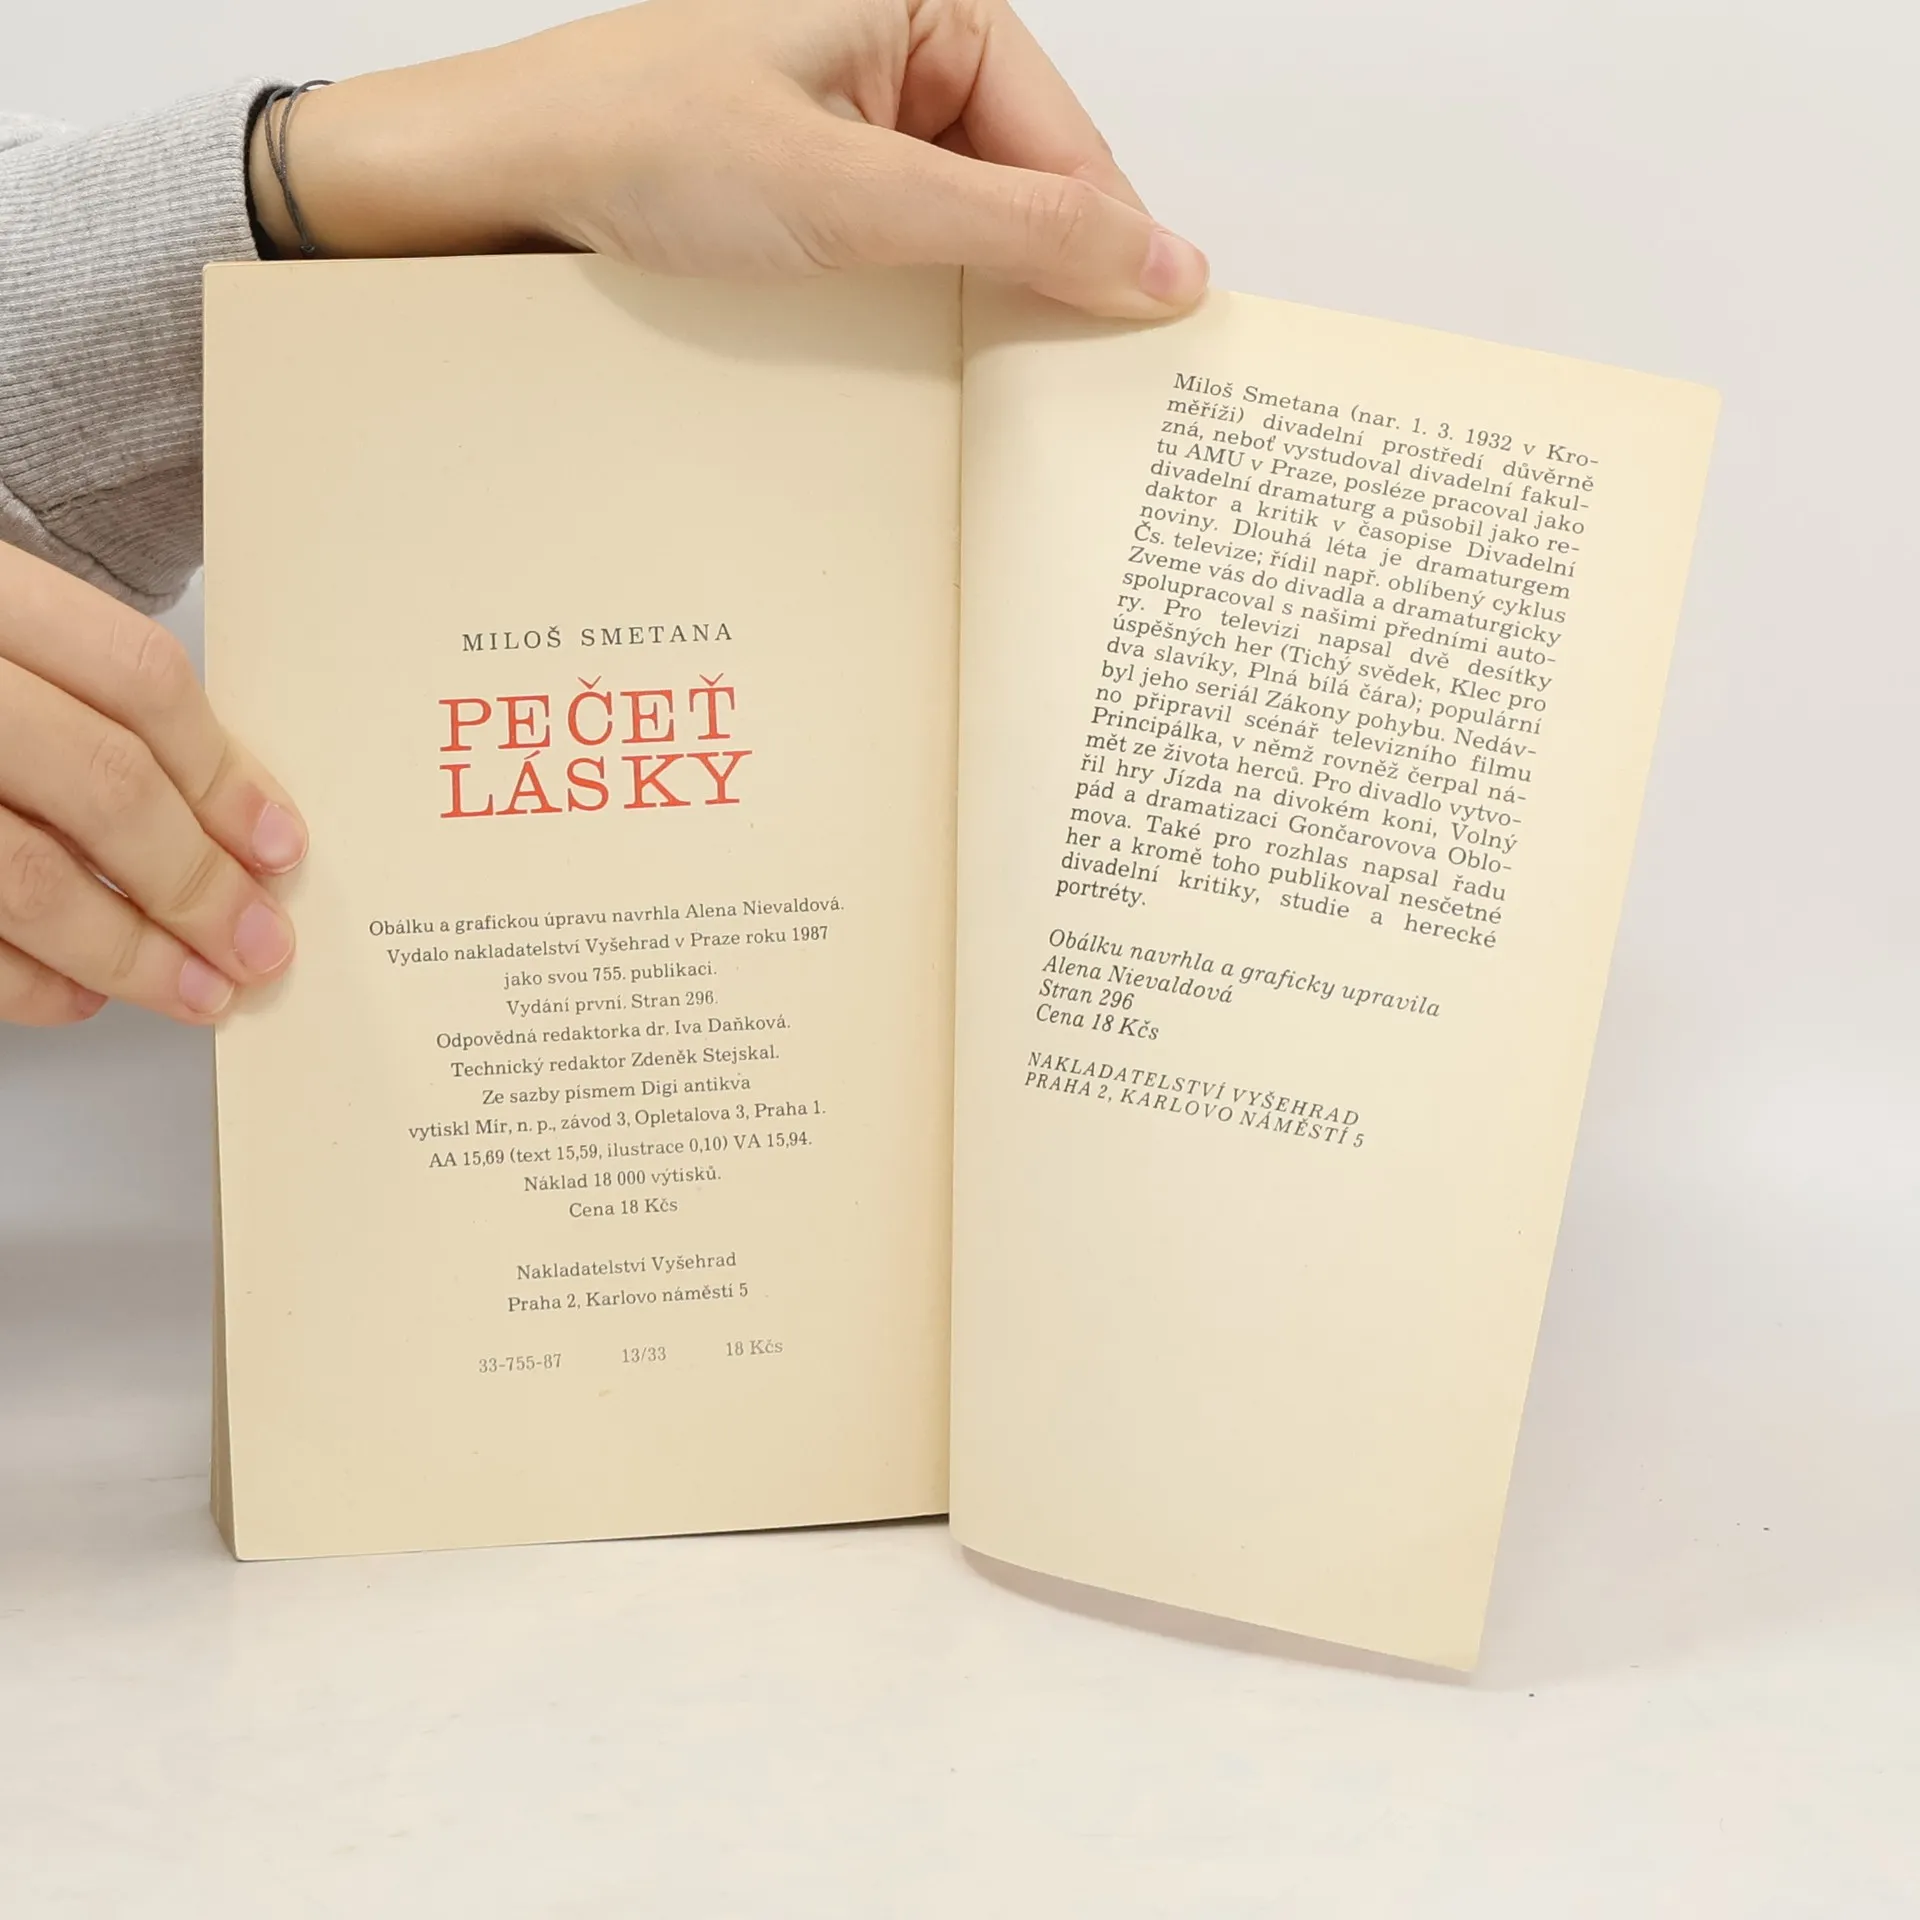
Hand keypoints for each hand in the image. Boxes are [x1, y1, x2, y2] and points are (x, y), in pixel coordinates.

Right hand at [0, 544, 305, 1027]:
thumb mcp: (12, 638)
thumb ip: (102, 706)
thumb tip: (239, 826)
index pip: (138, 679)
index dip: (223, 775)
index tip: (279, 849)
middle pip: (105, 785)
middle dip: (197, 884)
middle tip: (256, 946)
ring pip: (33, 878)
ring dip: (130, 953)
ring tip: (196, 989)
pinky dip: (29, 982)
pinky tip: (81, 993)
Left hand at [251, 0, 1208, 319]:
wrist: (492, 181)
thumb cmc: (641, 146)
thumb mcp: (858, 198)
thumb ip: (1021, 232)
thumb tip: (1166, 266)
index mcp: (926, 2)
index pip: (1068, 141)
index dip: (1105, 249)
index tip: (1137, 350)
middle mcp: (895, 49)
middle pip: (1024, 185)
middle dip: (1036, 281)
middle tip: (1058, 388)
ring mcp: (850, 119)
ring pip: (965, 226)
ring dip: (973, 304)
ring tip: (980, 379)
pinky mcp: (809, 181)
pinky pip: (902, 248)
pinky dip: (916, 307)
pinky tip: (912, 359)